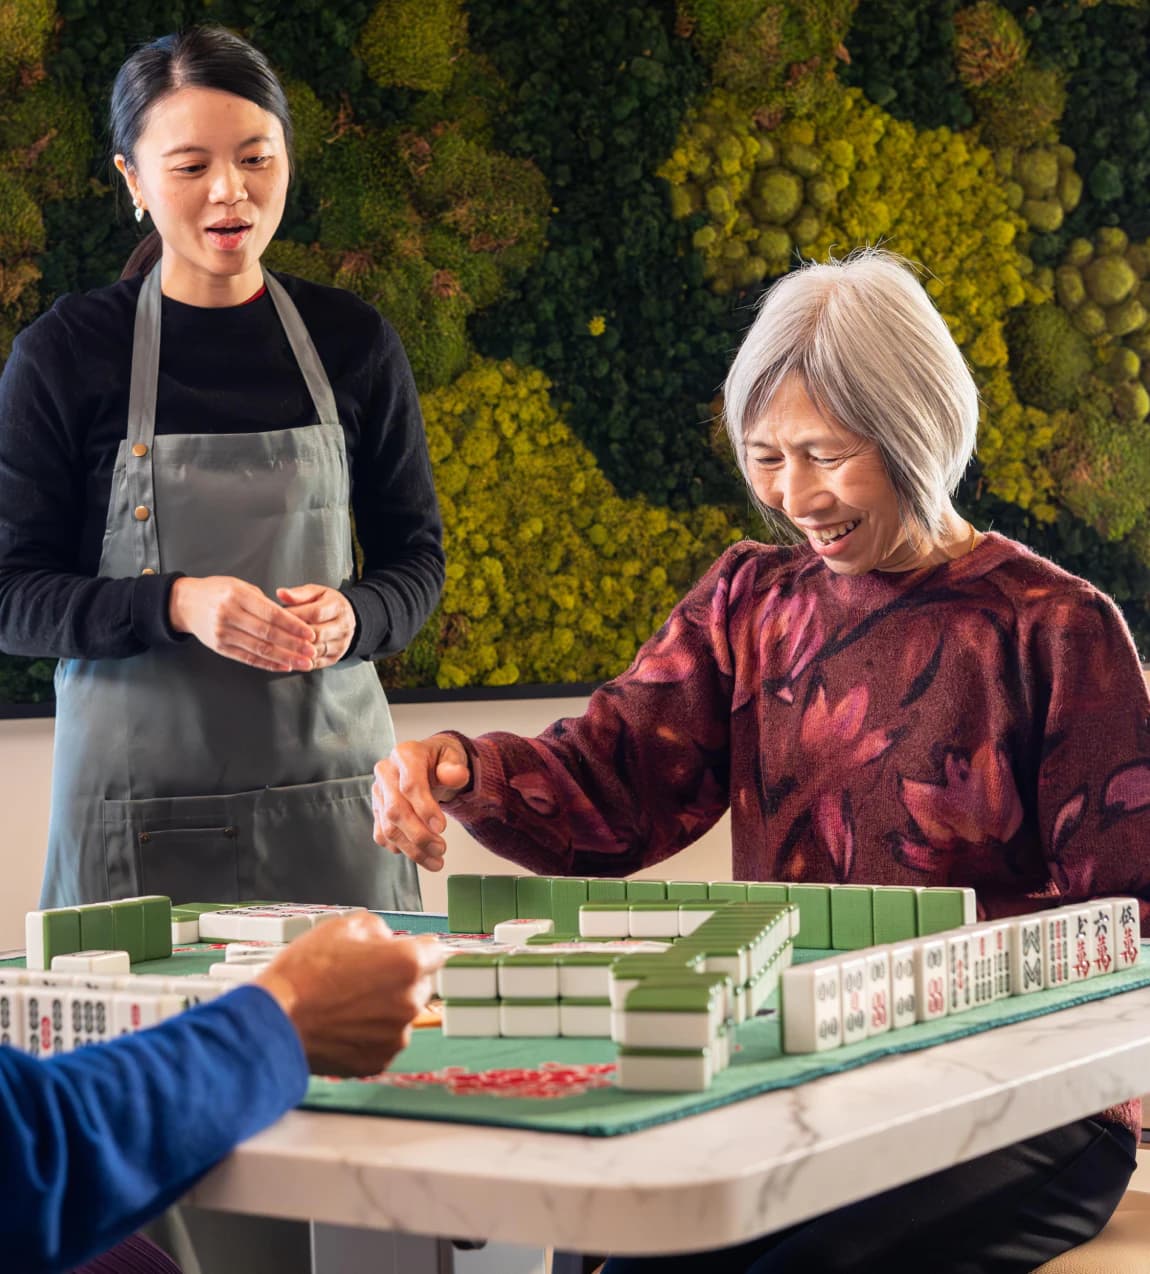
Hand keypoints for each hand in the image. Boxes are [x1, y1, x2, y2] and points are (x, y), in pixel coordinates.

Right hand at [169, 576, 316, 671]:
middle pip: (268, 634)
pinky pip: (248, 658)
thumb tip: (290, 619)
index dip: (293, 626)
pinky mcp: (220, 647)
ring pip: (260, 649)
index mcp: (236, 596)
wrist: (185, 603)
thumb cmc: (217, 592)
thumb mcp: (240, 586)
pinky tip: (284, 665)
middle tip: (312, 651)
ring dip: (285, 658)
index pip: (271, 614)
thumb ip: (263, 602)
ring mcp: (222, 633)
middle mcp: (228, 615)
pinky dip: (268, 663)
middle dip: (293, 645)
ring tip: (303, 662)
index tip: (310, 633)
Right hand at [255, 912, 444, 1076]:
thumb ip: (380, 929)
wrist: (275, 1019)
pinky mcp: (378, 1060)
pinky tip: (344, 1023)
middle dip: (399, 978)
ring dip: (385, 1007)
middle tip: (364, 976)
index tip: (413, 951)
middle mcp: (409, 1001)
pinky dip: (370, 1034)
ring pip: (402, 1014)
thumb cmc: (304, 973)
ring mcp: (395, 1035)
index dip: (420, 948)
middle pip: (420, 984)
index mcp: (407, 964)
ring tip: (347, 1001)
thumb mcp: (344, 926)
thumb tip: (388, 939)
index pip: (437, 951)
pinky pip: (384, 1040)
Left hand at [276, 584, 356, 668]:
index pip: (316, 613)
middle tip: (276, 634)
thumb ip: (298, 594)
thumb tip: (281, 593)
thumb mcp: (315, 593)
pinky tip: (288, 658)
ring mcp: (341, 643)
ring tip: (278, 647)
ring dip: (297, 651)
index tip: (278, 617)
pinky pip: (317, 663)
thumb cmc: (326, 604)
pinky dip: (301, 662)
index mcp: (338, 607)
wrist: (345, 618)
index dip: (296, 616)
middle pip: (318, 634)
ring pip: (317, 650)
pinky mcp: (336, 657)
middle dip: (295, 635)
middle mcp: (343, 626)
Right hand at [372, 734, 471, 870]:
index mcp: (405, 755)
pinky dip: (401, 848)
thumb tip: (456, 775)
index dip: (425, 808)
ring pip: (389, 828)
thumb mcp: (453, 757)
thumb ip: (455, 768)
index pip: (410, 785)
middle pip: (395, 810)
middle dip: (419, 835)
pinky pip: (383, 835)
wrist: (430, 764)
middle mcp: (386, 773)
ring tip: (436, 860)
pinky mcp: (377, 810)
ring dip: (412, 849)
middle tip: (441, 849)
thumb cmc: (441, 761)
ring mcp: (379, 793)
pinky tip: (420, 854)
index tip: (441, 828)